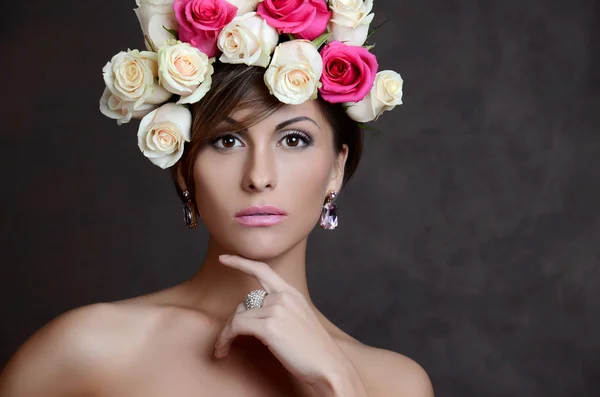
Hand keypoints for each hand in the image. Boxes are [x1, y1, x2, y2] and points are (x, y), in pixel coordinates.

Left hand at [213, 254, 348, 387]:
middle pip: (244, 302)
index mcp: (291, 293)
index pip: (263, 270)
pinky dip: (225, 338)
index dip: (241, 262)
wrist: (328, 365)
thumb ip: (278, 310)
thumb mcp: (298, 320)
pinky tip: (223, 349)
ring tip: (222, 348)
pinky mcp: (269, 326)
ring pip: (238, 316)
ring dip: (226, 333)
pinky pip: (236, 326)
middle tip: (225, 339)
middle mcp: (283, 297)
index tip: (224, 258)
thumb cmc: (312, 349)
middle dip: (233, 321)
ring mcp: (276, 309)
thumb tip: (250, 314)